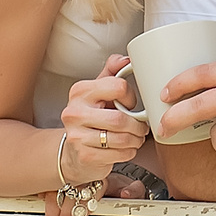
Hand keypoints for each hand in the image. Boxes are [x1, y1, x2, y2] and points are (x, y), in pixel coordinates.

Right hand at [42, 163, 150, 215]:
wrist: (106, 163)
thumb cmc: (115, 183)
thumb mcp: (129, 185)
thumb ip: (134, 190)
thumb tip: (127, 193)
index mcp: (98, 178)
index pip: (89, 193)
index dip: (83, 208)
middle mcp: (80, 178)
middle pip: (69, 198)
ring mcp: (67, 180)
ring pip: (55, 195)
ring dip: (51, 215)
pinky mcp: (58, 181)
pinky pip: (46, 188)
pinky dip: (41, 197)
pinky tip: (36, 207)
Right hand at [58, 56, 146, 184]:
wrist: (74, 153)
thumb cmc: (91, 119)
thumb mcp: (98, 92)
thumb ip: (111, 73)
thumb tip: (125, 59)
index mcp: (80, 91)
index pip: (118, 87)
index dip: (131, 97)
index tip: (130, 104)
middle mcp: (74, 112)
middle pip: (120, 118)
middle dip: (138, 125)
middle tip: (141, 127)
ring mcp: (77, 136)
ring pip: (121, 138)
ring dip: (135, 140)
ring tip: (135, 138)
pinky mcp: (84, 156)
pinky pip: (118, 154)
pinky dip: (129, 152)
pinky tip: (125, 149)